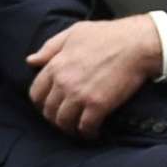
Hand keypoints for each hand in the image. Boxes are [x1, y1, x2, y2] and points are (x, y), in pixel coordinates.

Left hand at [26, 17, 161, 138]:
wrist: (136, 44)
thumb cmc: (107, 35)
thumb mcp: (73, 33)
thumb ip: (49, 48)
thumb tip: (31, 61)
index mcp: (56, 65)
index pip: (36, 93)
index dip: (41, 103)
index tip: (51, 106)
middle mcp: (64, 83)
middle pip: (49, 111)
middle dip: (55, 118)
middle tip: (65, 119)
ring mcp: (80, 95)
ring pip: (64, 123)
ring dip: (70, 128)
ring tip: (77, 128)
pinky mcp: (98, 105)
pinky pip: (85, 127)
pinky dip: (88, 133)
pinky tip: (93, 132)